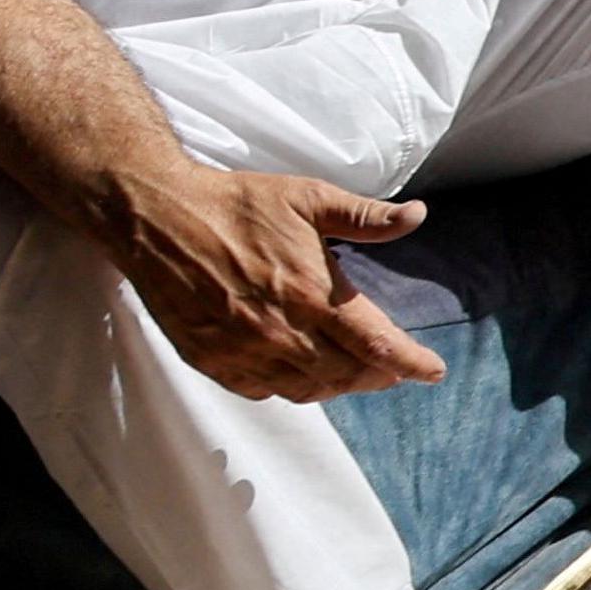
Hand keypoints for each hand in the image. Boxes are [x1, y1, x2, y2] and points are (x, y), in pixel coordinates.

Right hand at [98, 166, 448, 401]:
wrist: (157, 218)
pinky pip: (265, 391)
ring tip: (355, 372)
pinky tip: (302, 374)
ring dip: (339, 384)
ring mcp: (244, 352)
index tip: (433, 371)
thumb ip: (365, 217)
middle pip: (348, 374)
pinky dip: (293, 388)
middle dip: (379, 374)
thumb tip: (417, 215)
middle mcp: (281, 331)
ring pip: (308, 389)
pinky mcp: (213, 361)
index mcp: (311, 293)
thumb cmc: (237, 205)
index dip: (411, 362)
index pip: (377, 343)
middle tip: (393, 367)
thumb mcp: (307, 198)